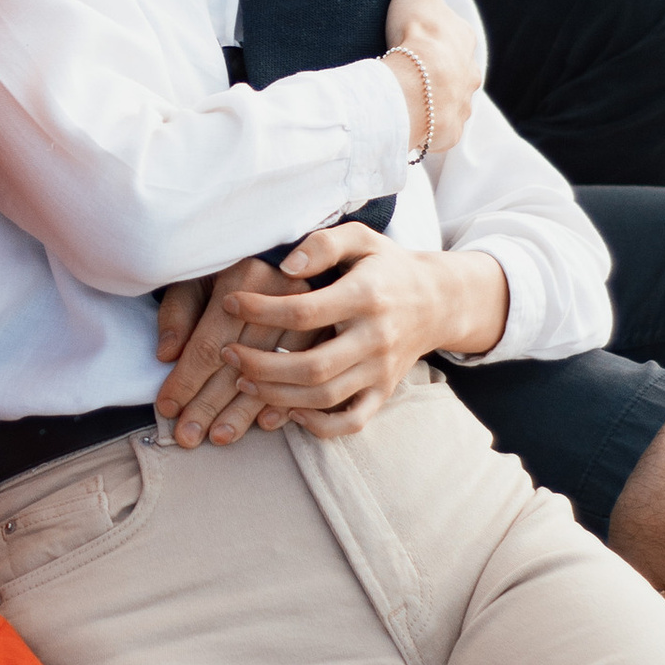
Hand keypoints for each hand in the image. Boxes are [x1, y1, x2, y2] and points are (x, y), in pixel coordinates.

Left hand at [159, 222, 510, 445]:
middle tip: (227, 354)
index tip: (229, 303)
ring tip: (242, 381)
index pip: (305, 311)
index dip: (261, 309)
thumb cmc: (385, 266)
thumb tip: (286, 267)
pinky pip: (350, 422)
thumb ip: (323, 244)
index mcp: (367, 296)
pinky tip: (287, 410)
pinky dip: (317, 425)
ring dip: (276, 395)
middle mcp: (376, 338)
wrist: (437, 300)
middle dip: (262, 365)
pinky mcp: (383, 392)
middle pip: (312, 367)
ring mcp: (381, 370)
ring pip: (325, 397)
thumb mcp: (360, 238)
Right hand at [380, 0, 481, 160]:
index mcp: (464, 41)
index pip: (453, 36)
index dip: (435, 36)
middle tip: (412, 72)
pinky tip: (410, 121)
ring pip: (451, 102)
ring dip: (435, 101)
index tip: (416, 38)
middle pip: (457, 72)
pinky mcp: (449, 132)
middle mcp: (471, 74)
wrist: (419, 82)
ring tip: (409, 100)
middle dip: (440, 73)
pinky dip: (427, 125)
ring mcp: (462, 106)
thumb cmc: (418, 32)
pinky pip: (438, 129)